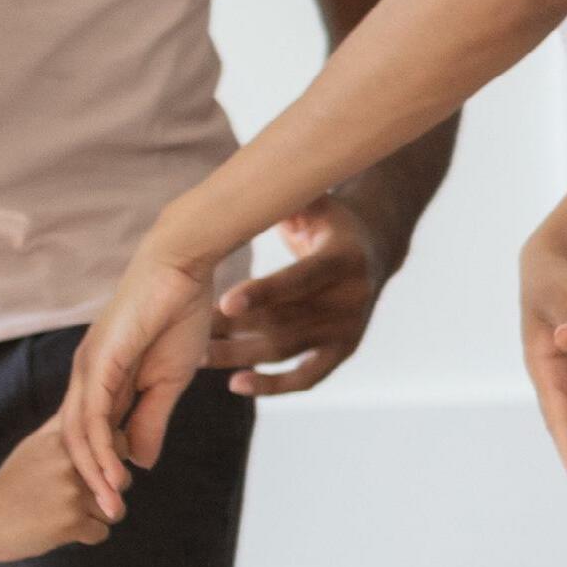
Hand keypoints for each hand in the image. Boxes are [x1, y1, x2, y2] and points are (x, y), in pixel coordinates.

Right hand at [0, 413, 115, 561]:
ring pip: (116, 509)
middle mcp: (72, 464)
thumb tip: (82, 405)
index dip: (114, 458)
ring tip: (68, 514)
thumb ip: (62, 426)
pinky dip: (86, 535)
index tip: (97, 468)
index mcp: (65, 441)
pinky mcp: (70, 524)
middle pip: (123, 478)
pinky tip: (62, 529)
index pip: (118, 443)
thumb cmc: (10, 481)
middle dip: (110, 490)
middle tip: (81, 496)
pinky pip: (101, 532)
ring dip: (97, 516)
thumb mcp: (34, 443)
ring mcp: (72, 494)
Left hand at [61, 242, 215, 522]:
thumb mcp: (168, 381)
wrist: (181, 269)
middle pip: (76, 441)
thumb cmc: (178, 315)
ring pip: (79, 434)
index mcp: (102, 380)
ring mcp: (88, 369)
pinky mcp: (99, 362)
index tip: (119, 501)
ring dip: (94, 473)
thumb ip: (151, 419)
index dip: (102, 470)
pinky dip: (100, 448)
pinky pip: (92, 415)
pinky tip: (116, 474)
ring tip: (111, 506)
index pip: (93, 435)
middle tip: (107, 517)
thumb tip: (139, 460)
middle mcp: (86, 377)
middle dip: (90, 481)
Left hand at [204, 194, 393, 397]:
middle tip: (192, 334)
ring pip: (287, 351)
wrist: (374, 248)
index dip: (264, 292)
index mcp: (343, 260)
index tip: (226, 302)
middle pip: (286, 321)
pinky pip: (307, 377)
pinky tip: (237, 384)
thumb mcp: (317, 203)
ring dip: (241, 356)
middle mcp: (351, 299)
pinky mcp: (343, 351)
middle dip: (236, 330)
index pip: (301, 279)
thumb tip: (256, 180)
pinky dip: (273, 386)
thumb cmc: (329, 222)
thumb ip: (291, 197)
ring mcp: (348, 330)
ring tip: (200, 358)